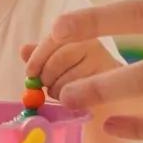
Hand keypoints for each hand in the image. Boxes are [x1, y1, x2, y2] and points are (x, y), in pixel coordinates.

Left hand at [22, 35, 142, 142]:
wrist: (118, 107)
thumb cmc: (86, 83)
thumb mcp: (62, 68)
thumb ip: (44, 57)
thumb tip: (23, 49)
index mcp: (81, 35)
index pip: (54, 38)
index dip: (38, 55)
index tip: (30, 72)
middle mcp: (96, 44)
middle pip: (59, 58)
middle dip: (47, 77)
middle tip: (48, 88)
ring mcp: (107, 65)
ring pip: (68, 80)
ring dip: (59, 92)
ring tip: (66, 96)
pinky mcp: (114, 88)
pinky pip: (81, 97)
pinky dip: (73, 103)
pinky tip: (78, 104)